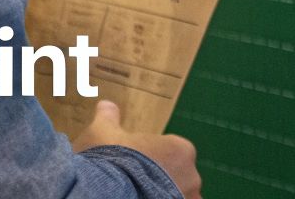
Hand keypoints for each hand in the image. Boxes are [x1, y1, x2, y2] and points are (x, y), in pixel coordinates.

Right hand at [74, 99, 200, 197]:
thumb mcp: (102, 132)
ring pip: (177, 196)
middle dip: (161, 180)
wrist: (102, 193)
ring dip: (162, 195)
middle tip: (134, 182)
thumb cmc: (109, 160)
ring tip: (135, 194)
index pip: (173, 152)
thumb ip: (108, 118)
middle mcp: (192, 177)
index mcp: (180, 150)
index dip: (153, 158)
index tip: (135, 162)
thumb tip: (106, 105)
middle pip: (178, 177)